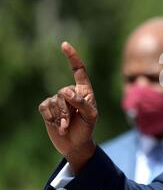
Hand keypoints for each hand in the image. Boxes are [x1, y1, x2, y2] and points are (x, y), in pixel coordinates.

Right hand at [38, 42, 97, 173]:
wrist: (75, 144)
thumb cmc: (87, 128)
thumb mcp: (91, 116)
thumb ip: (82, 102)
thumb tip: (66, 92)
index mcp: (85, 91)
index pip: (78, 70)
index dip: (72, 57)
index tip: (64, 45)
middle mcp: (71, 93)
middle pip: (64, 92)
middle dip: (67, 109)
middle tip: (71, 121)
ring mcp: (58, 100)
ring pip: (54, 101)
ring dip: (60, 116)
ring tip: (66, 126)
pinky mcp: (48, 109)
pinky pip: (45, 107)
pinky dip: (51, 118)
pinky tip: (57, 126)